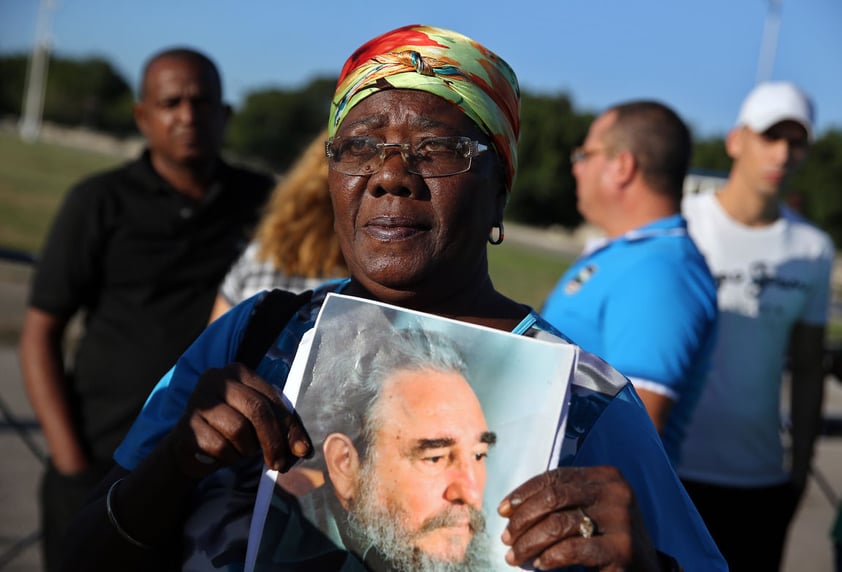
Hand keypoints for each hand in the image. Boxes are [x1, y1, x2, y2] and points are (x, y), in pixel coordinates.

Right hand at [167, 363, 311, 479]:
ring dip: (246, 449)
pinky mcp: (186, 426)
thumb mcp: (255, 419)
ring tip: (241, 451)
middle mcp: (215, 379)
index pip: (271, 397)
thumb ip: (277, 424)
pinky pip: (219, 446)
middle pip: (256, 410)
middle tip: (279, 463)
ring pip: (238, 430)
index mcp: (237, 371)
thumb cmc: (229, 428)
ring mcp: (197, 401)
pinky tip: (222, 455)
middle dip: (273, 440)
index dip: (289, 426)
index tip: (301, 450)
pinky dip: (227, 457)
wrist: (190, 446)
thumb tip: (301, 448)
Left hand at [498, 466, 659, 570]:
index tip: (503, 510)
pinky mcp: (621, 549)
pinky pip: (571, 549)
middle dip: (522, 518)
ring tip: (515, 555)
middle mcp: (616, 492)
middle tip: (507, 537)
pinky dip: (549, 557)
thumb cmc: (608, 537)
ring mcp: (621, 520)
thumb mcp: (590, 510)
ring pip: (558, 524)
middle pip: (553, 498)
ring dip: (528, 542)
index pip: (555, 477)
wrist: (647, 570)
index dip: (524, 492)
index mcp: (606, 476)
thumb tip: (511, 508)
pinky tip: (540, 564)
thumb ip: (562, 501)